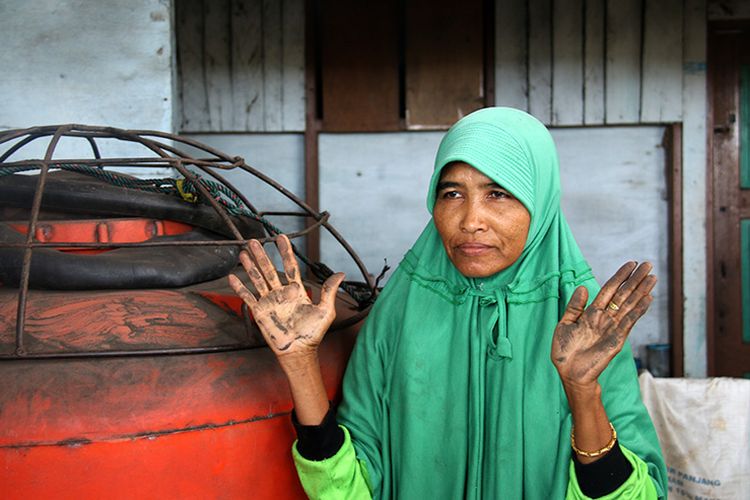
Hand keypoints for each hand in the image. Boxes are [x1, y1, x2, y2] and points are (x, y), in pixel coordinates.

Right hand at [228, 235, 344, 365]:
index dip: (285, 252)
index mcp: (296, 290)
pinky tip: (233, 276)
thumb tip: (341, 273)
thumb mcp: (326, 310)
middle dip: (262, 255)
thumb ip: (329, 291)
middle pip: (270, 269)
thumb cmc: (313, 333)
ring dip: (250, 266)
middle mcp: (281, 293)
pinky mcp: (260, 311)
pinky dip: (240, 287)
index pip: (290, 266)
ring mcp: (269, 301)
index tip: (280, 238)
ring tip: (243, 252)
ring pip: (257, 279)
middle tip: (255, 241)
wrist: (299, 350)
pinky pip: (248, 297)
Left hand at [551, 261, 655, 390]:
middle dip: (635, 280)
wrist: (569, 372)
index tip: (631, 264)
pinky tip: (648, 298)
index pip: (609, 290)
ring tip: (652, 277)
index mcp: (592, 312)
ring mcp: (613, 327)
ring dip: (641, 291)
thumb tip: (583, 287)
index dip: (620, 277)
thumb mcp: (565, 324)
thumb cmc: (564, 350)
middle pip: (623, 294)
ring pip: (630, 305)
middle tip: (648, 265)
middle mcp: (605, 317)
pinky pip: (630, 321)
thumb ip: (575, 306)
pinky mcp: (618, 339)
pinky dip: (639, 310)